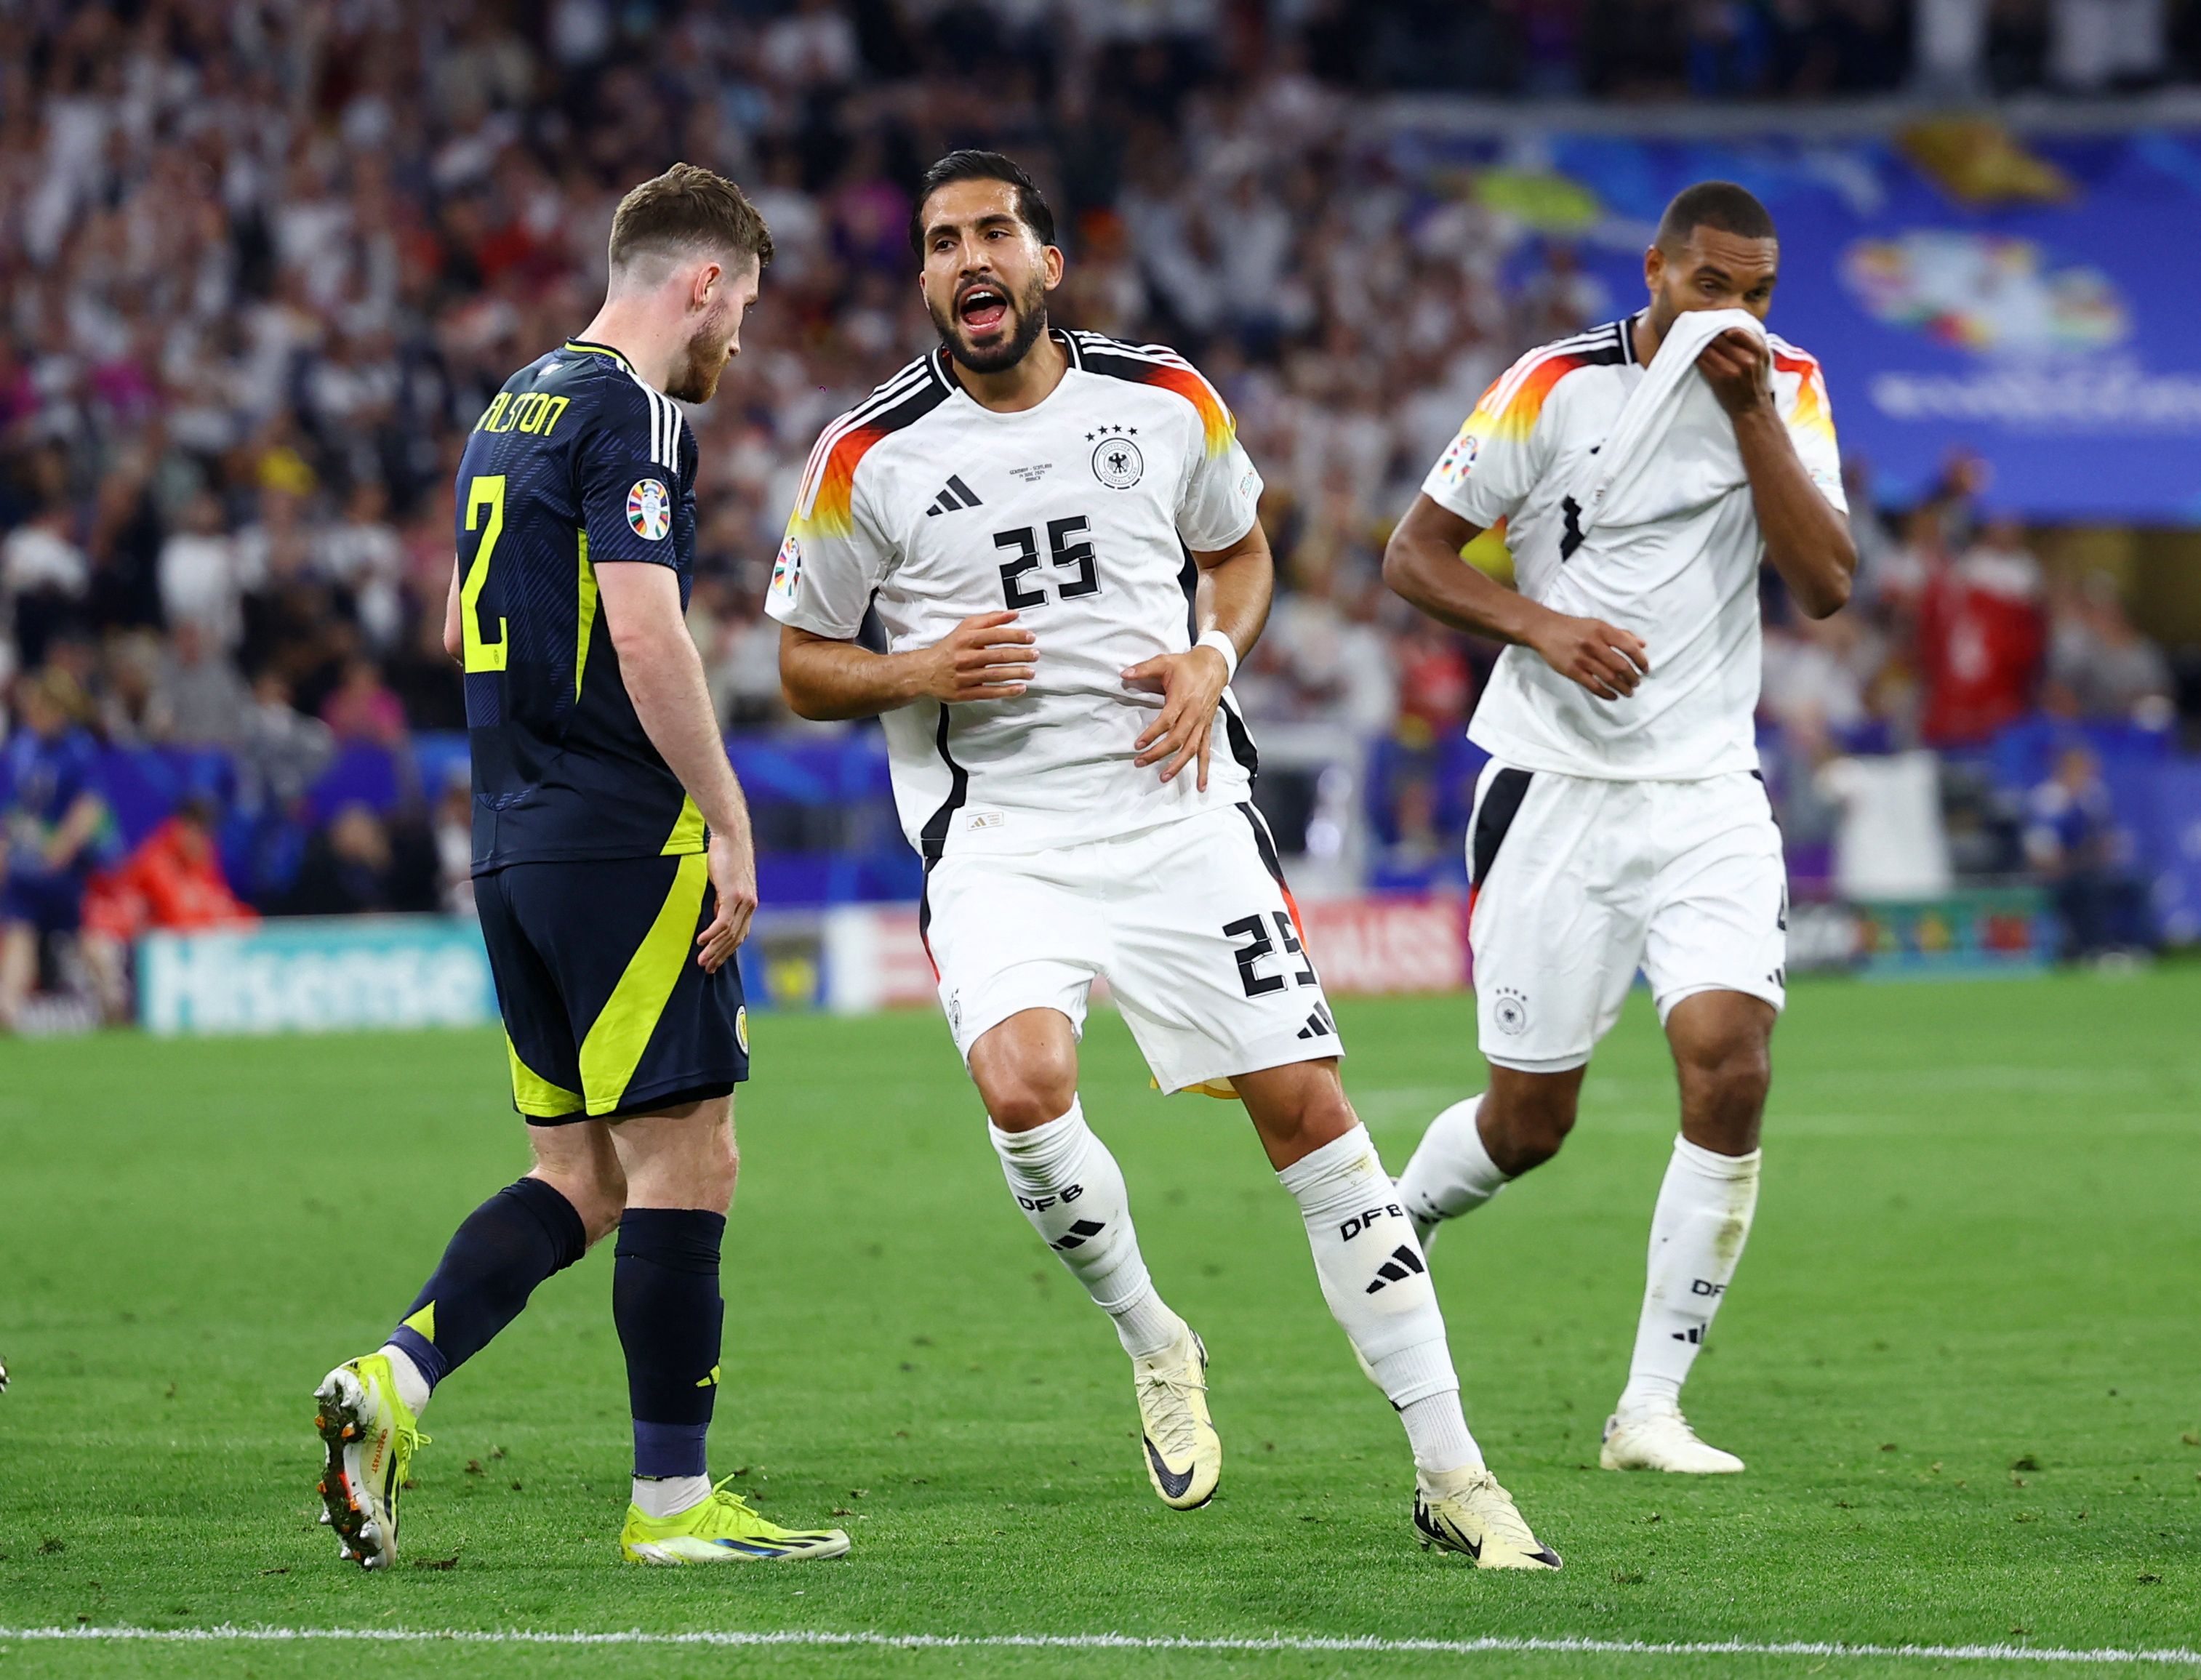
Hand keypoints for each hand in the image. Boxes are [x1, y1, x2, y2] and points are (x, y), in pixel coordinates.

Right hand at [695, 829, 756, 972]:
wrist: (731, 836)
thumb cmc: (726, 856)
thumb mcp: (725, 882)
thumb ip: (724, 900)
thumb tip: (716, 914)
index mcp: (749, 903)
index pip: (741, 934)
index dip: (728, 950)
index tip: (716, 961)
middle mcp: (750, 905)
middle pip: (736, 939)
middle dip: (721, 956)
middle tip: (707, 968)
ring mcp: (743, 901)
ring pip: (729, 934)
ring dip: (714, 949)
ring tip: (701, 960)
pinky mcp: (733, 895)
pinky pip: (723, 922)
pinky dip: (711, 934)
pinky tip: (701, 941)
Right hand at [917, 610, 1036, 702]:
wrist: (924, 672)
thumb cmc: (949, 649)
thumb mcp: (965, 629)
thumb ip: (989, 620)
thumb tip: (1012, 614)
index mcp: (965, 639)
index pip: (994, 635)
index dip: (1015, 636)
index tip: (1030, 637)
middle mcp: (965, 657)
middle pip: (997, 656)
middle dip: (1019, 655)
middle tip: (1035, 655)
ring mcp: (965, 677)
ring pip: (994, 675)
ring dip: (1016, 673)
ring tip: (1031, 672)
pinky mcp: (964, 693)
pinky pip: (988, 692)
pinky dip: (1005, 691)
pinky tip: (1019, 688)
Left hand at [1123, 643, 1229, 789]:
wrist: (1215, 665)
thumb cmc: (1188, 665)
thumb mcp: (1165, 661)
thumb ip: (1143, 668)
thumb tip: (1123, 674)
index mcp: (1183, 699)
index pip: (1167, 721)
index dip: (1152, 734)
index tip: (1137, 745)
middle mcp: (1194, 714)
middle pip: (1177, 740)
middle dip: (1159, 753)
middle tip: (1140, 762)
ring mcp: (1202, 723)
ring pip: (1191, 749)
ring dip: (1177, 765)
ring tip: (1163, 777)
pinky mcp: (1207, 728)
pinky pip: (1206, 752)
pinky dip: (1204, 770)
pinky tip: (1200, 786)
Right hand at [1526, 608, 1650, 700]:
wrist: (1545, 630)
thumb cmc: (1575, 627)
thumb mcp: (1599, 625)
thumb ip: (1621, 634)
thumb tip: (1642, 645)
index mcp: (1603, 631)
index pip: (1629, 647)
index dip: (1641, 661)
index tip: (1646, 670)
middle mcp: (1594, 644)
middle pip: (1620, 665)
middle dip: (1632, 677)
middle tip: (1636, 683)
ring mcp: (1582, 659)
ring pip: (1609, 677)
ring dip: (1622, 687)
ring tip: (1628, 692)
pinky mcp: (1572, 671)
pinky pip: (1593, 685)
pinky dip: (1606, 693)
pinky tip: (1613, 696)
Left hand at [1696, 326, 1772, 417]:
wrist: (1752, 408)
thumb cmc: (1756, 381)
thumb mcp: (1764, 359)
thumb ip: (1752, 342)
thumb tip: (1731, 326)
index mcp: (1759, 351)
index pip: (1737, 331)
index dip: (1724, 328)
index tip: (1718, 328)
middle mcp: (1747, 359)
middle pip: (1720, 338)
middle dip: (1710, 335)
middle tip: (1702, 332)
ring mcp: (1731, 370)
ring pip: (1709, 348)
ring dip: (1701, 344)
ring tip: (1697, 342)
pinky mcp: (1718, 379)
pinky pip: (1702, 361)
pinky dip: (1697, 356)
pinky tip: (1695, 354)